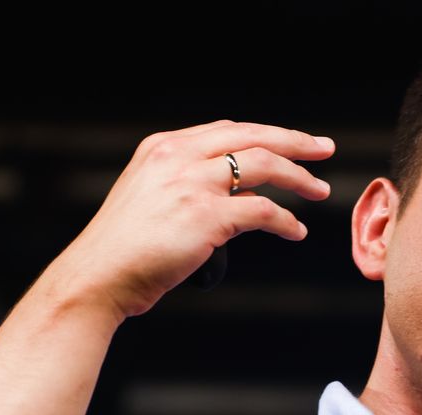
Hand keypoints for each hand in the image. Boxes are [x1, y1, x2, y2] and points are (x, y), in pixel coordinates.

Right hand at [52, 120, 334, 319]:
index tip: (292, 143)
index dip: (266, 134)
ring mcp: (193, 184)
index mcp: (163, 147)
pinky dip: (287, 221)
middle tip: (325, 150)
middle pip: (253, 136)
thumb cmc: (122, 251)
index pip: (227, 130)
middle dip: (295, 141)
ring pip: (265, 166)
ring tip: (321, 191)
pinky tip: (297, 231)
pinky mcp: (207, 216)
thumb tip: (236, 195)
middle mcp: (178, 157)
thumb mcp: (148, 198)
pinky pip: (263, 212)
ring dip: (299, 177)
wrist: (96, 277)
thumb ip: (185, 185)